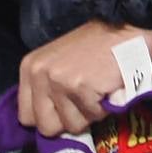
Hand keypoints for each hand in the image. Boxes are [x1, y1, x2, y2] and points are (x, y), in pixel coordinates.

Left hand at [18, 21, 151, 136]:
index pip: (26, 117)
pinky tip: (109, 88)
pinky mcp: (82, 88)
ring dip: (90, 114)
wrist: (125, 26)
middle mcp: (40, 76)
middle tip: (85, 104)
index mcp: (30, 69)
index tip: (65, 112)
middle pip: (47, 127)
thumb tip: (53, 122)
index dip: (48, 118)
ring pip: (73, 125)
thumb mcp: (59, 61)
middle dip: (69, 122)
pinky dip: (106, 107)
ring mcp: (60, 82)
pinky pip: (94, 115)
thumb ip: (48, 88)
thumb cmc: (96, 45)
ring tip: (98, 92)